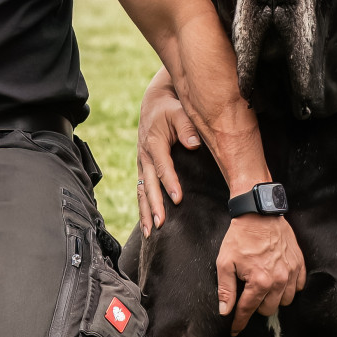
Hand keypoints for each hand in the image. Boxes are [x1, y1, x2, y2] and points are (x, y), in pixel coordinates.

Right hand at [137, 69, 199, 235]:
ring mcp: (142, 163)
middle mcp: (145, 156)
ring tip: (150, 231)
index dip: (170, 183)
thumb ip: (187, 127)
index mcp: (154, 142)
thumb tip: (194, 144)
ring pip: (142, 191)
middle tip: (161, 224)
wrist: (154, 104)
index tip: (178, 199)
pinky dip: (143, 207)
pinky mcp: (143, 168)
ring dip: (145, 211)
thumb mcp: (179, 111)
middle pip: (149, 184)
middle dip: (154, 205)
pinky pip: (141, 190)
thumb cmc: (170, 109)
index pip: (163, 166)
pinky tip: (147, 224)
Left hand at [216, 215, 306, 334]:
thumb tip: (225, 311)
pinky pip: (299, 287)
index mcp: (259, 281)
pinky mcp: (299, 263)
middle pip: (269, 309)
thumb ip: (226, 289)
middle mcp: (278, 280)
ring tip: (265, 288)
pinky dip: (290, 288)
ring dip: (275, 299)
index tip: (235, 330)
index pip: (248, 310)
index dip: (239, 322)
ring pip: (286, 301)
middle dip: (257, 306)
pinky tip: (280, 281)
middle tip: (250, 295)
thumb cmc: (240, 237)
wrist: (259, 213)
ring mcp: (291, 271)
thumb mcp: (225, 262)